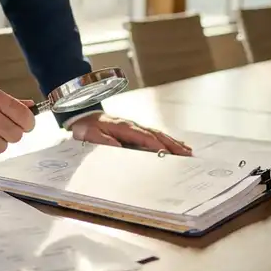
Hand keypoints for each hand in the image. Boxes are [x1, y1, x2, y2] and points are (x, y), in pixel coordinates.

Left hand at [69, 113, 191, 155]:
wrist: (83, 116)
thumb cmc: (87, 128)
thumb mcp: (91, 135)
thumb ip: (103, 141)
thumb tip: (118, 146)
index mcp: (123, 127)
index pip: (144, 137)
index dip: (157, 145)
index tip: (169, 154)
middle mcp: (132, 125)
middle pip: (156, 134)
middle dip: (172, 144)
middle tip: (187, 154)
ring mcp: (135, 127)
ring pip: (158, 134)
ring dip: (173, 142)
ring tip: (187, 150)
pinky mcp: (135, 130)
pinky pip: (154, 134)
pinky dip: (166, 139)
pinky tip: (175, 144)